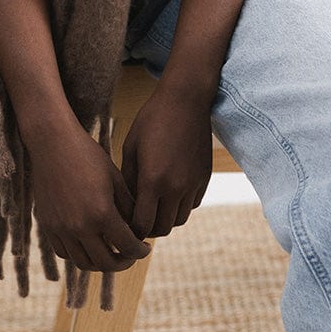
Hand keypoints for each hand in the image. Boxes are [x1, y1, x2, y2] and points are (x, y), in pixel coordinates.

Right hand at [27, 119, 150, 273]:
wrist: (52, 142)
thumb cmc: (87, 155)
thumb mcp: (114, 178)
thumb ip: (128, 206)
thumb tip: (139, 228)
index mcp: (102, 213)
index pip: (127, 247)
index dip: (140, 251)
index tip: (145, 248)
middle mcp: (80, 226)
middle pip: (106, 263)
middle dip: (123, 262)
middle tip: (130, 254)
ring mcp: (61, 228)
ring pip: (84, 263)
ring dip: (101, 263)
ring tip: (110, 252)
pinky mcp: (48, 225)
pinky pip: (65, 253)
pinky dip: (79, 255)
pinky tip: (89, 244)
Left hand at [120, 82, 212, 238]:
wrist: (185, 100)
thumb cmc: (152, 119)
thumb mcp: (131, 146)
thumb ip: (128, 179)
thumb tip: (127, 204)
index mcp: (152, 180)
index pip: (143, 225)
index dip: (132, 231)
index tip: (126, 227)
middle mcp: (175, 187)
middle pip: (163, 228)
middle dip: (149, 228)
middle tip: (139, 221)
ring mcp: (193, 183)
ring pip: (180, 219)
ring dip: (166, 218)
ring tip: (154, 207)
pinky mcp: (204, 177)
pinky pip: (192, 204)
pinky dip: (181, 206)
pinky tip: (170, 193)